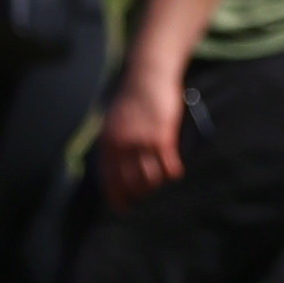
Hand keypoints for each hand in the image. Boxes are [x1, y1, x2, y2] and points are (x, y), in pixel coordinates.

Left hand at [97, 66, 184, 203]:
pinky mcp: (162, 137)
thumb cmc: (134, 96)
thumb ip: (115, 141)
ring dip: (157, 183)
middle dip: (140, 193)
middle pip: (131, 183)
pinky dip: (172, 172)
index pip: (109, 179)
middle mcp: (122, 144)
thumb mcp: (115, 119)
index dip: (116, 197)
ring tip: (162, 178)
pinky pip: (168, 166)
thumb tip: (119, 165)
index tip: (123, 209)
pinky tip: (176, 172)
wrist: (148, 73)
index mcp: (108, 141)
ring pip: (150, 178)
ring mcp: (142, 141)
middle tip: (148, 193)